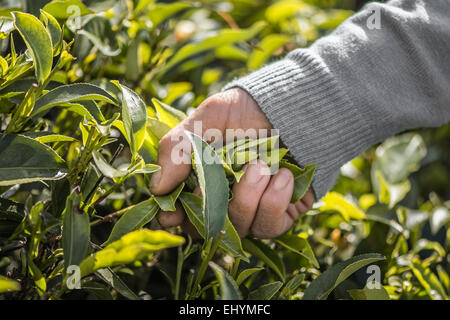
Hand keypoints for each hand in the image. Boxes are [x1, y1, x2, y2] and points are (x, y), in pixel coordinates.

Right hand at [150, 88, 314, 238]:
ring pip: (237, 228)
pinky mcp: (277, 216)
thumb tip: (157, 187)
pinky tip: (284, 175)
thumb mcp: (206, 119)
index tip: (172, 212)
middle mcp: (222, 201)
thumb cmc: (245, 112)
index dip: (172, 216)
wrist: (292, 107)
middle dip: (211, 203)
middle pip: (204, 227)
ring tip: (261, 164)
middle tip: (221, 173)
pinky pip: (269, 226)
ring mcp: (250, 212)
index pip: (177, 210)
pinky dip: (274, 200)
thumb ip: (177, 148)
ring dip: (247, 196)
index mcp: (198, 179)